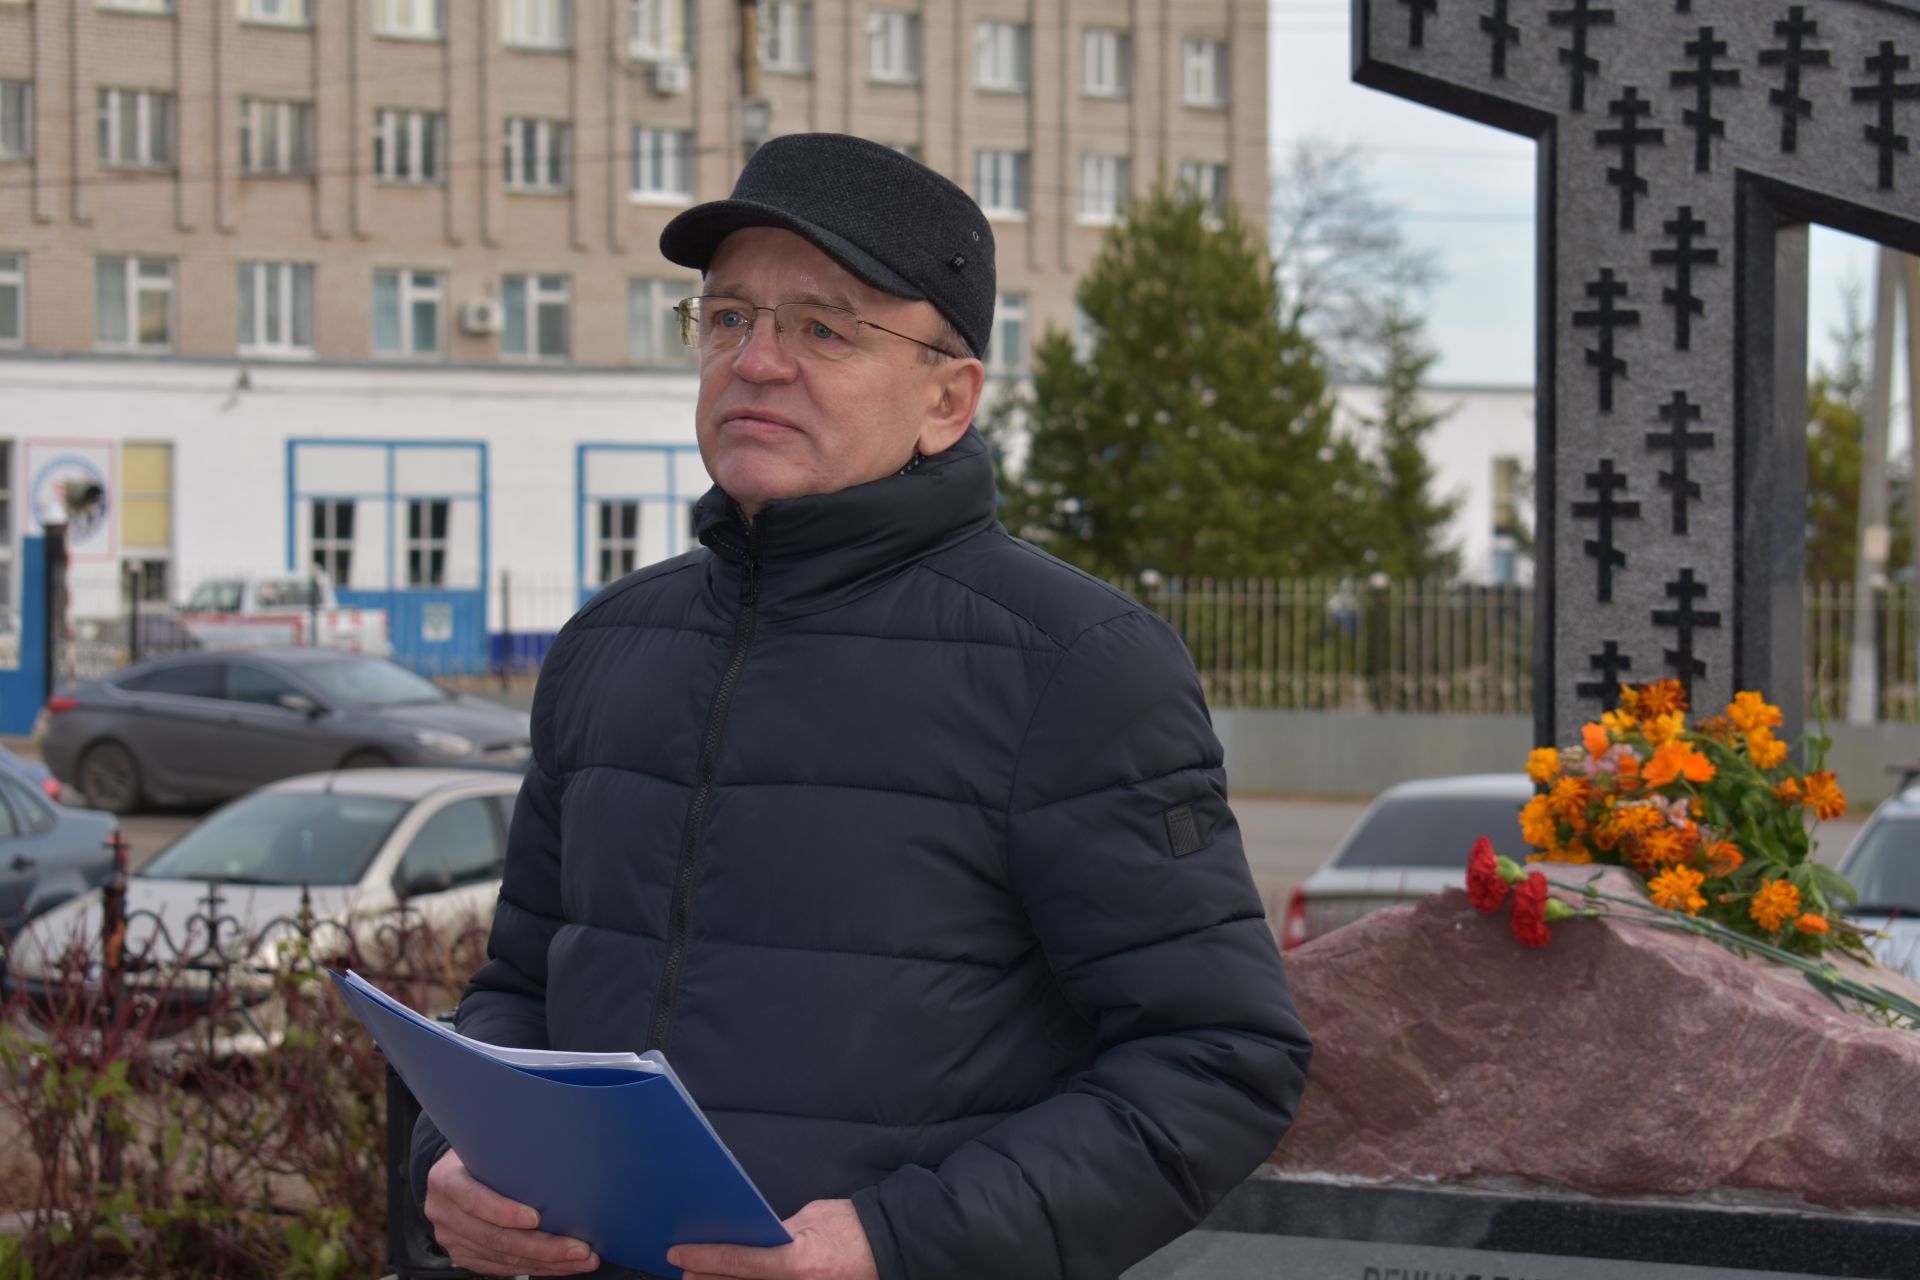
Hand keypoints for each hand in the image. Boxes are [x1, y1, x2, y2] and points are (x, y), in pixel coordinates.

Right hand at [422, 1148, 600, 1275]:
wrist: (454, 1172)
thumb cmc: (481, 1151)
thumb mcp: (485, 1141)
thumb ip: (508, 1148)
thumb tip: (559, 1142)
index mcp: (446, 1180)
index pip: (474, 1200)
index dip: (505, 1212)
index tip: (537, 1218)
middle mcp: (444, 1213)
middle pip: (495, 1238)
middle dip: (542, 1246)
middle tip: (579, 1248)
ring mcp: (453, 1238)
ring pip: (503, 1258)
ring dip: (548, 1262)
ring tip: (582, 1259)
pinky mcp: (465, 1255)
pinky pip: (502, 1268)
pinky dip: (536, 1267)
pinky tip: (561, 1264)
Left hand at [668, 1198, 878, 1279]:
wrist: (890, 1246)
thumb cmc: (852, 1226)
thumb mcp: (811, 1218)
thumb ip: (778, 1230)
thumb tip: (752, 1235)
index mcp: (795, 1262)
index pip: (738, 1262)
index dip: (703, 1257)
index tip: (678, 1254)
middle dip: (706, 1279)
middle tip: (684, 1271)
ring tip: (703, 1279)